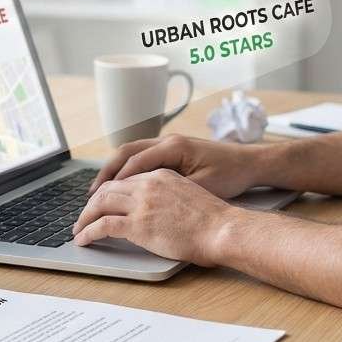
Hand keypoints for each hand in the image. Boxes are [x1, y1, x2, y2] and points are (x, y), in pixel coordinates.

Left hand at [71, 169, 244, 265]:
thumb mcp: (189, 195)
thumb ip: (169, 196)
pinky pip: (103, 225)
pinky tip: (84, 239)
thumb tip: (159, 210)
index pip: (125, 179)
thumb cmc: (214, 219)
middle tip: (84, 216)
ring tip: (78, 229)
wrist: (223, 229)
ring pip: (100, 203)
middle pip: (107, 188)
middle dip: (91, 203)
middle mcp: (148, 184)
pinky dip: (88, 232)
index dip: (108, 191)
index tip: (101, 202)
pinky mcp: (138, 224)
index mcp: (161, 175)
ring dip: (85, 217)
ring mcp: (141, 203)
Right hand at [88, 134, 269, 199]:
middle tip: (91, 194)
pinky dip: (127, 170)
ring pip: (131, 153)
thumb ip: (174, 190)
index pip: (135, 162)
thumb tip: (145, 200)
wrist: (251, 163)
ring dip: (114, 170)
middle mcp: (168, 141)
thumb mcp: (203, 186)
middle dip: (106, 173)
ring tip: (99, 191)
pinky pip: (141, 157)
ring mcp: (169, 144)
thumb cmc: (231, 174)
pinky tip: (121, 186)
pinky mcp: (172, 151)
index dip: (116, 181)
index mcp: (173, 147)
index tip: (100, 198)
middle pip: (126, 152)